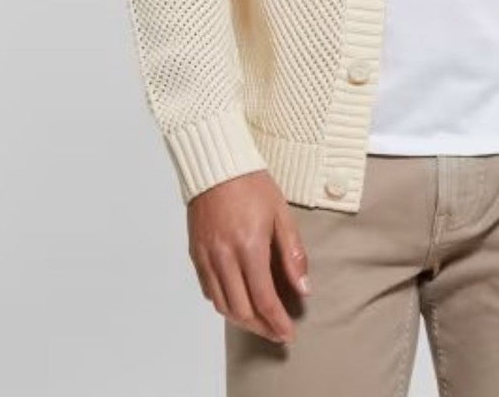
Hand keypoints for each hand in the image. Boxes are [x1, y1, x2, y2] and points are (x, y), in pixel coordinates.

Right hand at [187, 170, 310, 343]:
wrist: (217, 164)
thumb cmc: (252, 184)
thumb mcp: (281, 214)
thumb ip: (293, 253)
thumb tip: (303, 288)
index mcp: (249, 246)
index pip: (263, 298)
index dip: (276, 321)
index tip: (287, 334)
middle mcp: (224, 256)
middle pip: (241, 309)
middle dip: (261, 327)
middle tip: (277, 332)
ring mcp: (206, 257)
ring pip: (221, 304)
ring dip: (242, 320)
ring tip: (260, 322)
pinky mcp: (195, 254)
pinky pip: (208, 290)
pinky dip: (223, 303)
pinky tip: (237, 302)